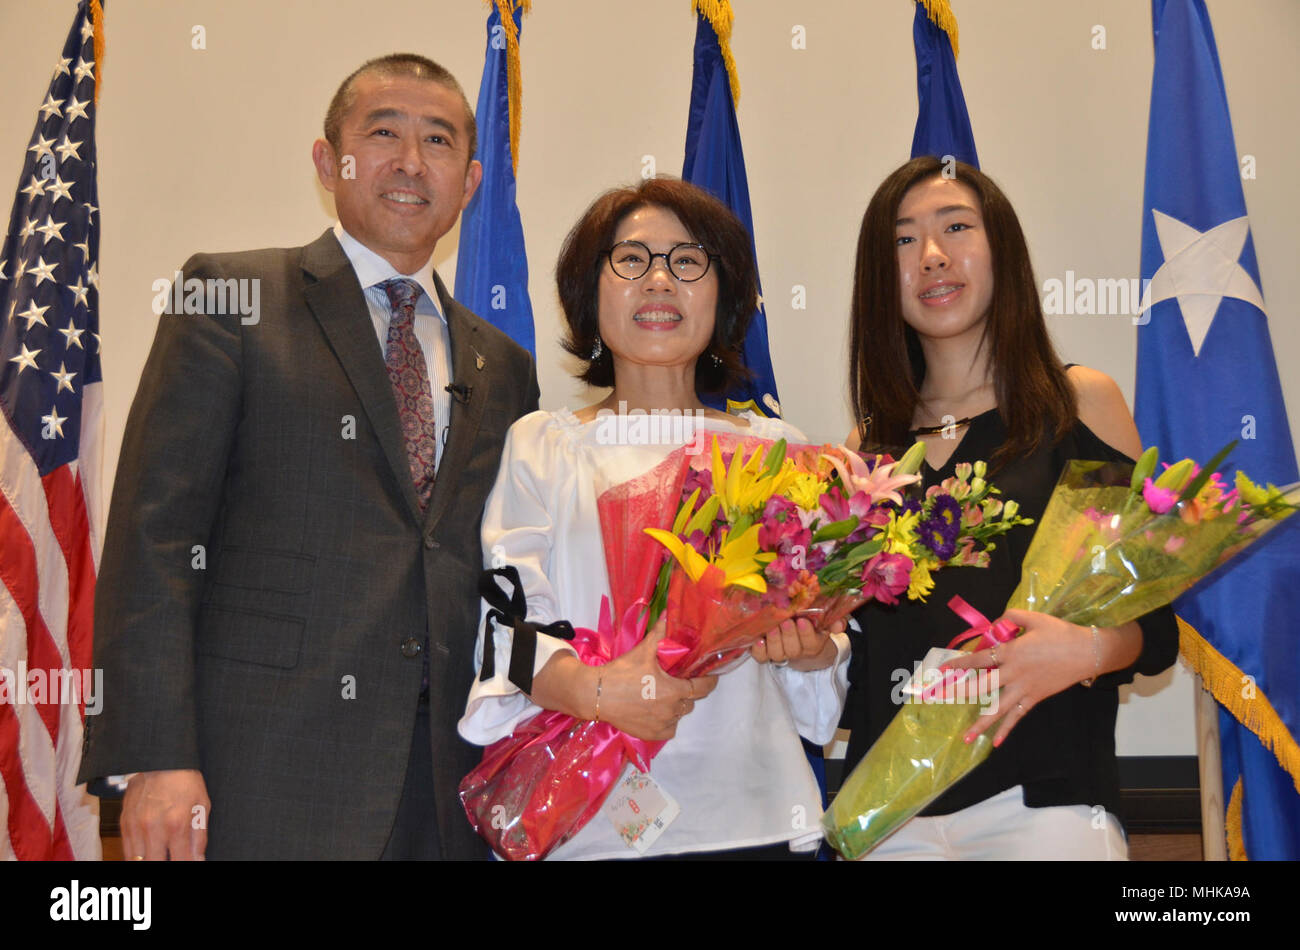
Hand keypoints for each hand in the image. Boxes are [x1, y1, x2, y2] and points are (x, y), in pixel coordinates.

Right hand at [121, 769, 210, 860]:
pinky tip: (148, 853)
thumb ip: (199, 837)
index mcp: (176, 825)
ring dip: (150, 862)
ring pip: (137, 861)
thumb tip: (198, 860)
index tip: (189, 864)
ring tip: (160, 856)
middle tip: (172, 859)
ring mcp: (136, 827)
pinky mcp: (124, 823)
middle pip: (155, 865)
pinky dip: (137, 856)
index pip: (180, 862)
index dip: (186, 866)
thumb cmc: (185, 781)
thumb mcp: (202, 806)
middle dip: (165, 865)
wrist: (161, 760)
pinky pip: (127, 850)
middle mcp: (153, 829)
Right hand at [592, 613, 717, 740]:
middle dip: (687, 692)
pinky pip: (669, 729)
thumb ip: (659, 634)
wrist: (597, 694)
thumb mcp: (642, 651)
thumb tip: (668, 614)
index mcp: (674, 690)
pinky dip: (668, 721)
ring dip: (676, 707)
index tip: (711, 676)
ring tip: (665, 696)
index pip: (702, 688)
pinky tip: (658, 711)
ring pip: (679, 715)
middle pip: (690, 701)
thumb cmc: (622, 672)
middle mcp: (671, 710)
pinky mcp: (651, 734)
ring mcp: (662, 724)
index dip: (709, 681)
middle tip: (677, 682)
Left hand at [751, 616, 843, 671]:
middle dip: (789, 636)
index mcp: (813, 644)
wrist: (798, 639)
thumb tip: (838, 625)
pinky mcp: (765, 653)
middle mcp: (796, 652)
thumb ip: (836, 620)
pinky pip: (761, 657)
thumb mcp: (826, 621)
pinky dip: (758, 650)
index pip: (811, 644)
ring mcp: (780, 653)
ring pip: (777, 654)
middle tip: (786, 622)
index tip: (802, 621)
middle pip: (793, 650)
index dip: (806, 634)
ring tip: (772, 628)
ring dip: (774, 641)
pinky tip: (759, 640)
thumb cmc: (813, 625)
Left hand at [940, 609, 1119, 746]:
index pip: (979, 659)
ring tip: (965, 738)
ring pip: (998, 709)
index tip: (944, 669)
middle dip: (959, 692)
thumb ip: (1011, 617)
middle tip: (941, 699)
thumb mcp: (1034, 618)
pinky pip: (1017, 716)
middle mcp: (1013, 673)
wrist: (1087, 652)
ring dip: (981, 723)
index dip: (960, 663)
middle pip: (981, 686)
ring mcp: (1024, 689)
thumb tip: (995, 623)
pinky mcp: (1035, 698)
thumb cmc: (1060, 633)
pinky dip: (1006, 729)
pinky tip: (996, 742)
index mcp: (1011, 652)